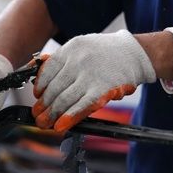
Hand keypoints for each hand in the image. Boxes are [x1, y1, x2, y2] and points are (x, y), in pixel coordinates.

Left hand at [32, 30, 155, 131]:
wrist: (135, 53)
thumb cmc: (104, 53)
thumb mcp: (80, 47)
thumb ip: (60, 60)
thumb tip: (36, 77)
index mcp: (70, 49)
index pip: (47, 71)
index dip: (40, 86)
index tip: (37, 96)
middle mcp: (78, 61)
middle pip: (54, 88)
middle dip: (43, 105)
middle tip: (38, 115)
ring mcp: (90, 76)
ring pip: (64, 99)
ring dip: (52, 114)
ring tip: (44, 122)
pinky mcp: (103, 89)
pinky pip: (82, 106)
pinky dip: (69, 118)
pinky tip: (60, 126)